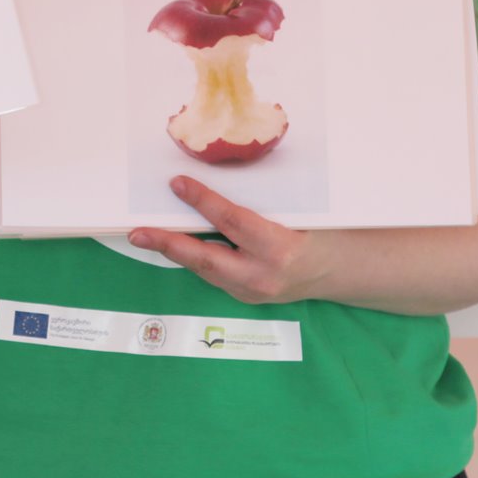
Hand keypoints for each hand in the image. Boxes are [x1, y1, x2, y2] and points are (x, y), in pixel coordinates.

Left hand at [127, 175, 333, 304]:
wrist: (339, 272)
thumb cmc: (321, 233)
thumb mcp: (299, 213)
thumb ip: (262, 203)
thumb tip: (218, 179)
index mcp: (281, 249)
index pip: (233, 222)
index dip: (202, 202)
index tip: (178, 183)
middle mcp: (263, 276)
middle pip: (207, 259)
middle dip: (169, 244)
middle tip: (138, 232)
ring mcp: (253, 292)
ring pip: (205, 270)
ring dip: (175, 251)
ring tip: (146, 237)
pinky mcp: (246, 297)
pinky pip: (214, 275)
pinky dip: (194, 258)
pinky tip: (176, 246)